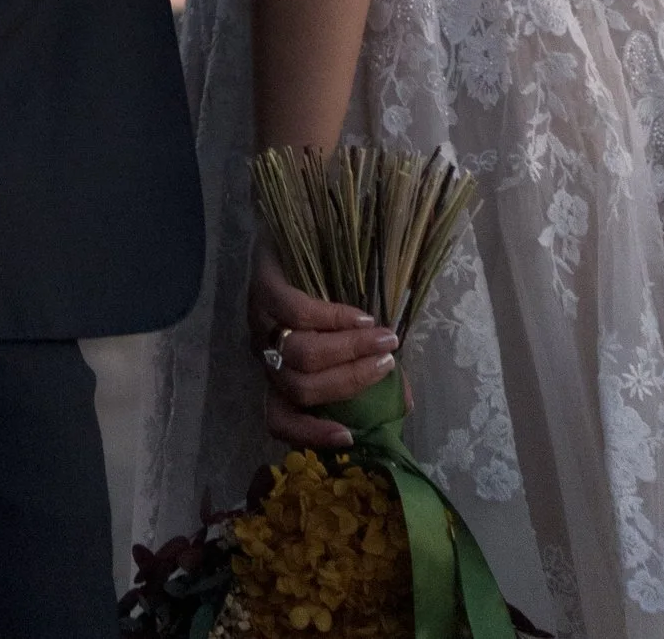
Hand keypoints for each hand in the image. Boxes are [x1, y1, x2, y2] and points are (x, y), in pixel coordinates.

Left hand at [247, 235, 397, 450]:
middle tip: (388, 365)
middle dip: (350, 381)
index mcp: (280, 375)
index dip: (311, 435)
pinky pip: (297, 313)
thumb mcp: (341, 337)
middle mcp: (265, 354)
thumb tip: (403, 404)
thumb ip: (366, 367)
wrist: (291, 228)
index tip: (350, 436)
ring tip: (383, 340)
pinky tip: (361, 317)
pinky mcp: (262, 286)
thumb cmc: (319, 289)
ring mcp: (260, 321)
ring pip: (301, 356)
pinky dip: (334, 320)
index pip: (280, 419)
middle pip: (301, 389)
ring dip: (349, 352)